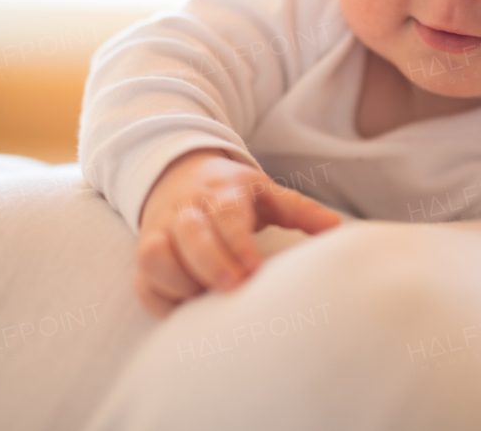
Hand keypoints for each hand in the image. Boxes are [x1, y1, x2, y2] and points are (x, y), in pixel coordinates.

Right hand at [135, 149, 341, 316]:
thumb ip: (299, 211)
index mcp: (222, 193)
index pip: (226, 216)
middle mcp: (187, 209)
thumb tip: (338, 229)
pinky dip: (159, 296)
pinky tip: (183, 308)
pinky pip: (143, 278)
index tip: (252, 270)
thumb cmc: (233, 192)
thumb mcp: (267, 193)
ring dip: (179, 280)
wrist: (179, 172)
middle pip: (190, 235)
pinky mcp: (145, 250)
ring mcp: (161, 230)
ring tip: (205, 298)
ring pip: (156, 255)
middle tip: (232, 288)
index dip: (236, 243)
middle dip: (209, 264)